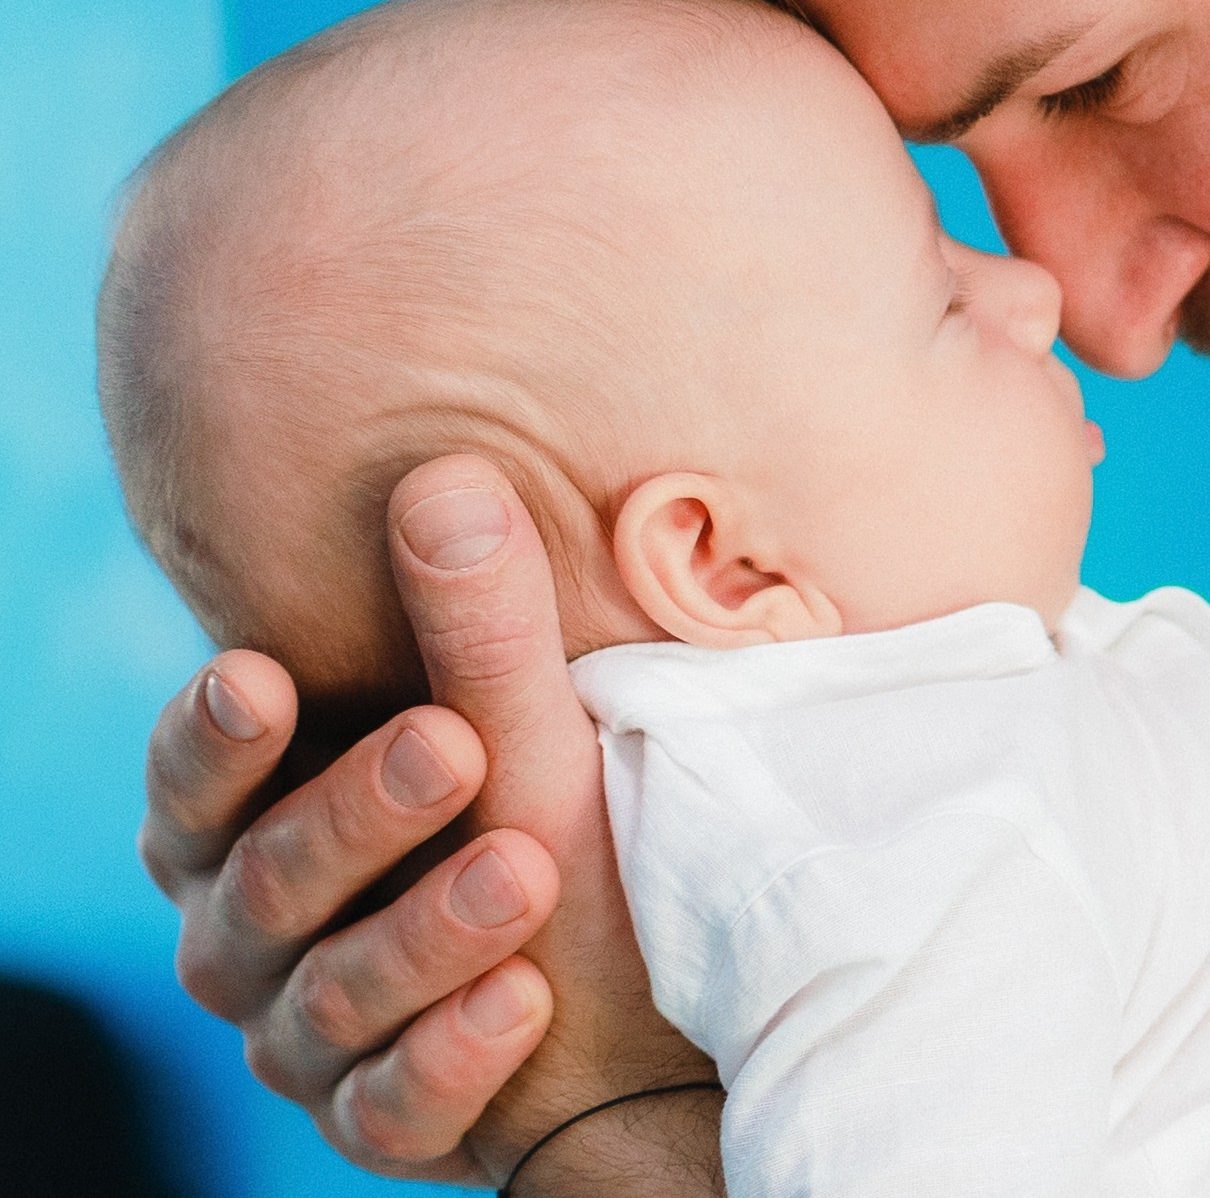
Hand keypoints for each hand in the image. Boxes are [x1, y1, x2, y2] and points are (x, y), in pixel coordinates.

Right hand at [140, 457, 713, 1188]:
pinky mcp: (379, 1122)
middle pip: (268, 881)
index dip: (216, 737)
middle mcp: (249, 936)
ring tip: (522, 869)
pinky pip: (392, 1106)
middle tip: (451, 744)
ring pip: (335, 994)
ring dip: (428, 930)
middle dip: (357, 814)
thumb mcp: (520, 730)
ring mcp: (307, 1039)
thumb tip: (451, 475)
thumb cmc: (537, 823)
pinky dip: (453, 1056)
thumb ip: (475, 626)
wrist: (625, 1007)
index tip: (262, 675)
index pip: (195, 783)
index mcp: (247, 825)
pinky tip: (521, 1002)